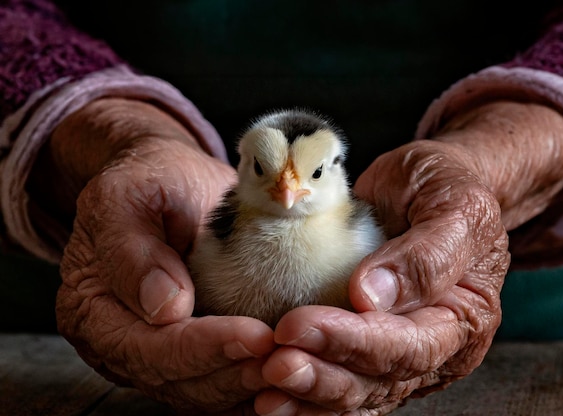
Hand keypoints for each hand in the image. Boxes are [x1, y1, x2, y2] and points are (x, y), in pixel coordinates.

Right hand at [44, 99, 275, 411]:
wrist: (172, 186)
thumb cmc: (151, 183)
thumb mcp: (128, 195)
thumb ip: (132, 248)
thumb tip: (164, 308)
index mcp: (93, 308)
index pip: (147, 347)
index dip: (202, 347)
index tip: (256, 335)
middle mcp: (119, 344)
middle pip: (177, 381)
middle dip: (235, 373)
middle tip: (288, 357)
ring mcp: (154, 355)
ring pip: (202, 392)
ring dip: (250, 385)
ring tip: (295, 366)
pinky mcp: (189, 356)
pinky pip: (220, 386)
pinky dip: (253, 386)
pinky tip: (288, 375)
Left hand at [254, 101, 562, 414]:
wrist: (430, 186)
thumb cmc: (446, 187)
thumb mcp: (452, 203)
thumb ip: (426, 251)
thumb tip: (372, 296)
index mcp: (465, 316)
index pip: (411, 345)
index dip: (353, 342)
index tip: (298, 326)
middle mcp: (437, 348)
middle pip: (378, 379)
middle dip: (323, 376)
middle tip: (275, 364)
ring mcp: (403, 355)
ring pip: (356, 391)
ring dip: (307, 394)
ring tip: (265, 387)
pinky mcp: (370, 351)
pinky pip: (341, 382)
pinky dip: (306, 395)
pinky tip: (272, 396)